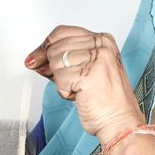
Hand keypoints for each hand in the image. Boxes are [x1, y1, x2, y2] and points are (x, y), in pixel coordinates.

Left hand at [25, 25, 144, 144]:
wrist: (120, 122)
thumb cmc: (105, 101)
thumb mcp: (84, 72)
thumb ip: (62, 61)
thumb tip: (34, 59)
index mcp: (102, 40)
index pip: (62, 32)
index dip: (45, 46)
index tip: (35, 58)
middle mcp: (101, 46)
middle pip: (56, 48)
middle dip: (54, 69)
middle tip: (70, 83)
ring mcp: (96, 60)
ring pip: (55, 63)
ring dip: (62, 82)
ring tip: (80, 90)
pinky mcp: (88, 75)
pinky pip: (60, 80)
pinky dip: (64, 92)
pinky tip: (80, 96)